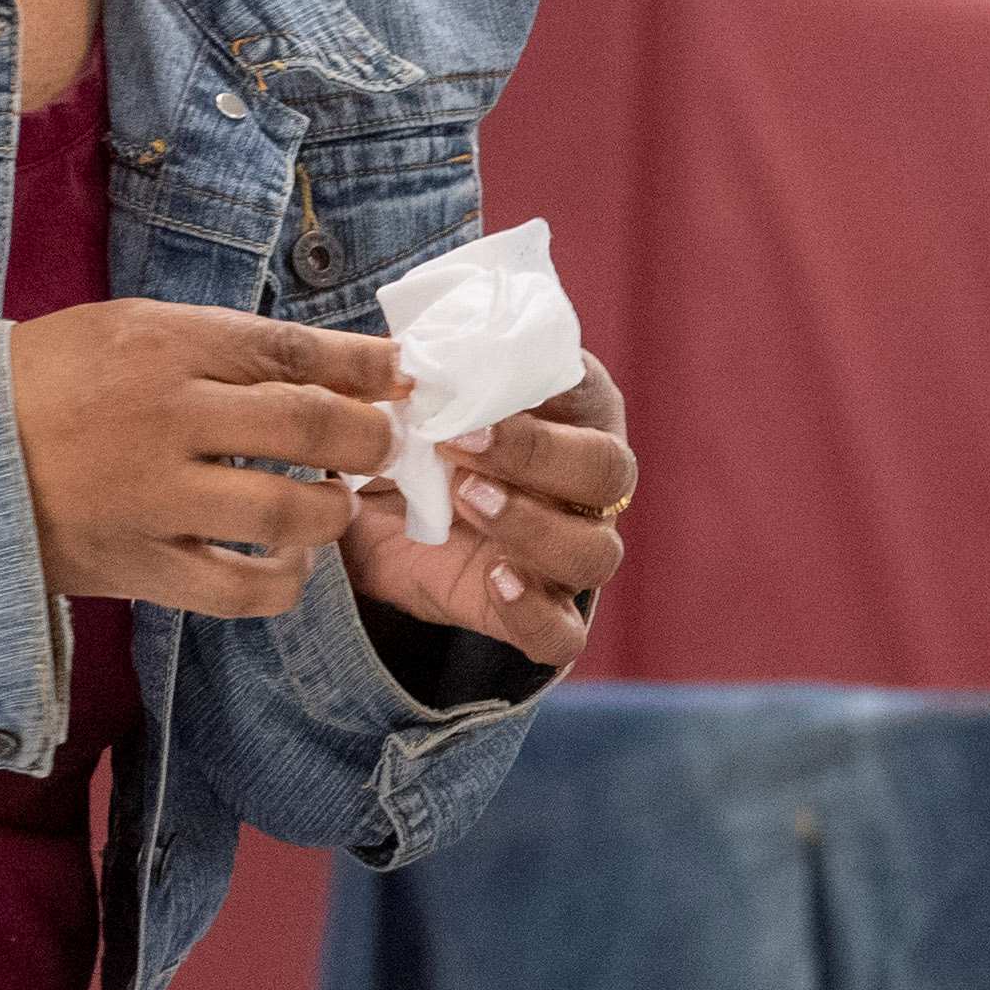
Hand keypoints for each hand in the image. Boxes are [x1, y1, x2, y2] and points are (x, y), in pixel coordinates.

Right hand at [7, 301, 404, 617]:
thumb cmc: (47, 382)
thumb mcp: (127, 330)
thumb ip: (221, 346)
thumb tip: (326, 364)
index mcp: (164, 345)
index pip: (290, 351)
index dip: (364, 365)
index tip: (402, 374)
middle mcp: (166, 417)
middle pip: (306, 425)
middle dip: (368, 435)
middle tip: (383, 443)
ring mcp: (153, 498)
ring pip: (286, 512)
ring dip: (331, 511)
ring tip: (332, 504)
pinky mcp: (138, 565)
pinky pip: (238, 590)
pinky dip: (282, 583)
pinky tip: (288, 567)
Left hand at [344, 358, 634, 669]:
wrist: (382, 521)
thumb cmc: (418, 437)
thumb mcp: (412, 396)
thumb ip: (425, 373)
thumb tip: (412, 355)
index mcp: (572, 413)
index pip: (588, 391)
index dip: (542, 387)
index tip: (472, 384)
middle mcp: (587, 486)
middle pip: (607, 472)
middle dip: (537, 455)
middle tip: (457, 442)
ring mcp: (571, 554)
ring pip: (595, 553)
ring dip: (534, 527)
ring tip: (465, 502)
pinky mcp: (541, 615)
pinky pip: (563, 633)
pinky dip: (535, 613)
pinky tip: (495, 581)